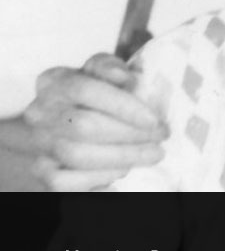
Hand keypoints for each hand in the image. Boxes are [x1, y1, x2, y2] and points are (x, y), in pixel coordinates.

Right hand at [23, 53, 166, 190]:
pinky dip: (99, 178)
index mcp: (53, 81)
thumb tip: (124, 78)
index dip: (122, 106)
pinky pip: (66, 182)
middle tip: (160, 137)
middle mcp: (39, 112)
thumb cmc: (97, 91)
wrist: (72, 118)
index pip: (85, 90)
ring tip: (152, 153)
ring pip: (77, 156)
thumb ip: (112, 68)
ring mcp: (38, 143)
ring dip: (122, 157)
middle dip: (130, 134)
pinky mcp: (42, 170)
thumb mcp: (105, 71)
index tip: (154, 119)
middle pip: (84, 127)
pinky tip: (123, 170)